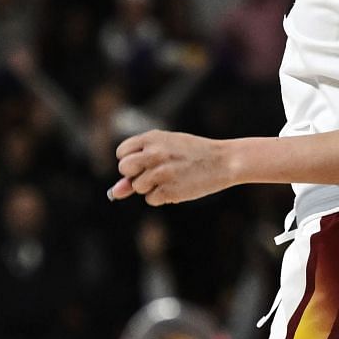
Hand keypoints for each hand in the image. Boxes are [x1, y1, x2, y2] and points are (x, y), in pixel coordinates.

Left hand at [110, 131, 235, 205]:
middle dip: (134, 174)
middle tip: (153, 173)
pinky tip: (177, 187)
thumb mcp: (166, 150)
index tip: (142, 163)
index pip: (122, 153)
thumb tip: (114, 192)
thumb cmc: (192, 154)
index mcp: (152, 138)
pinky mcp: (169, 191)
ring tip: (171, 178)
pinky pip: (151, 199)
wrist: (223, 161)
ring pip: (138, 187)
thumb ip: (139, 166)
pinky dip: (162, 197)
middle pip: (124, 169)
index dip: (130, 161)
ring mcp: (161, 173)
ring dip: (150, 187)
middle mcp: (154, 154)